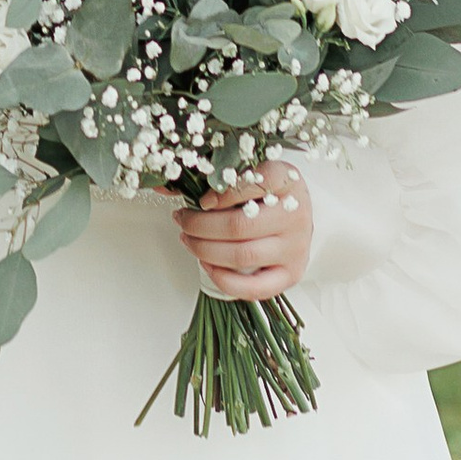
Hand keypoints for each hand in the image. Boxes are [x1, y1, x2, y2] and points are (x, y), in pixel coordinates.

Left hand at [174, 163, 312, 303]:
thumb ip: (212, 175)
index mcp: (287, 181)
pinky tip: (207, 265)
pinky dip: (225, 281)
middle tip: (182, 219)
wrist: (299, 214)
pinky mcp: (291, 274)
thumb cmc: (267, 191)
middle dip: (200, 225)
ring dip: (205, 250)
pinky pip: (255, 288)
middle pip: (239, 225)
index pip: (254, 183)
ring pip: (243, 255)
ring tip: (188, 239)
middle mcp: (295, 215)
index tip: (201, 199)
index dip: (221, 193)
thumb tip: (161, 186)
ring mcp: (295, 247)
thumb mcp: (247, 171)